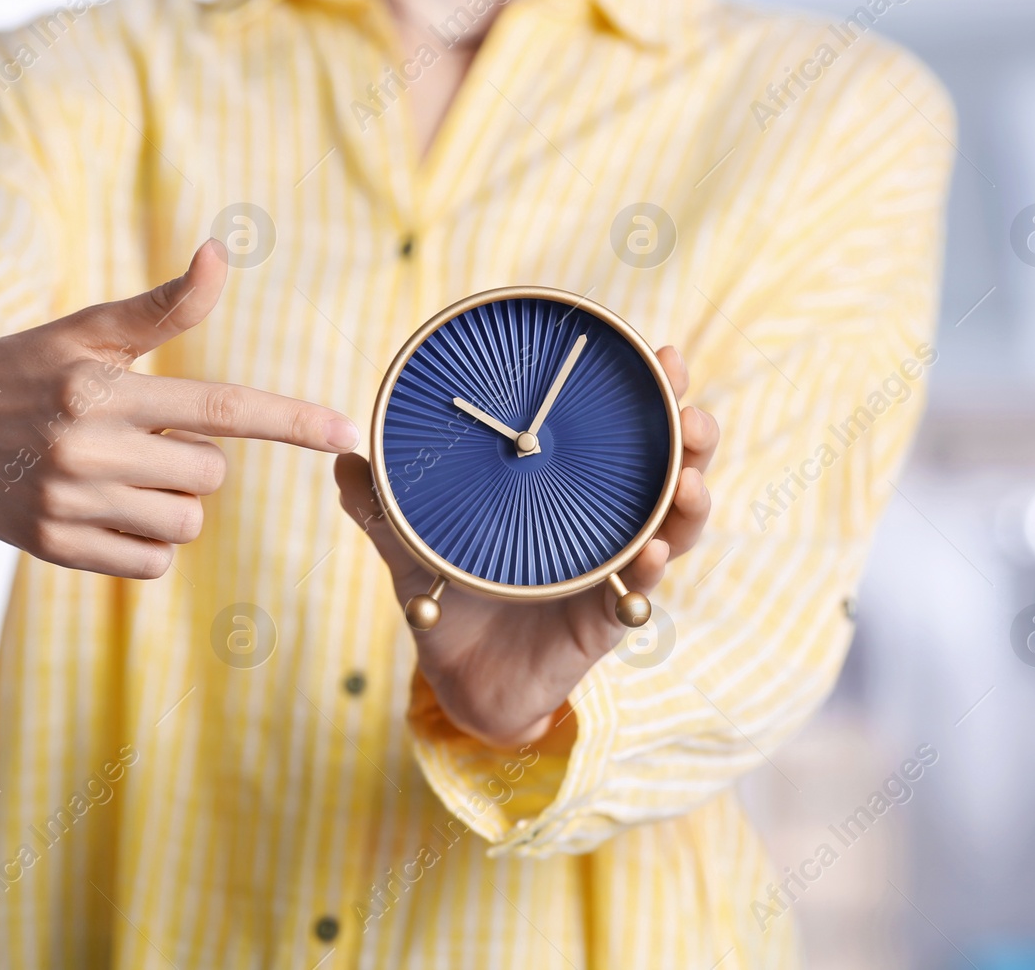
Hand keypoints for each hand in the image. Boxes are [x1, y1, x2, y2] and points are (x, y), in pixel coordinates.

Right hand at [0, 238, 358, 577]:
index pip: (219, 405)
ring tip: (118, 474)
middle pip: (209, 473)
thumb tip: (221, 252)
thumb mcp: (88, 332)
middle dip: (190, 458)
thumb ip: (164, 307)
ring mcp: (68, 503)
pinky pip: (152, 564)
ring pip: (184, 522)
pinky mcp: (55, 548)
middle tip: (136, 437)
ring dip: (169, 503)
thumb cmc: (28, 370)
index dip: (289, 419)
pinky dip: (145, 544)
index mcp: (103, 389)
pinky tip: (106, 511)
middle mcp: (86, 447)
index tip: (345, 432)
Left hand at [334, 347, 718, 747]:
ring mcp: (615, 568)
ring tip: (691, 477)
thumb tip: (343, 457)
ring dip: (692, 497)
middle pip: (672, 467)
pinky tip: (652, 550)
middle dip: (692, 433)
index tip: (662, 354)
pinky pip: (640, 590)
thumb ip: (380, 503)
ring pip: (676, 526)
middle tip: (690, 406)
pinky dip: (650, 568)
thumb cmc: (451, 596)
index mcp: (571, 489)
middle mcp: (608, 521)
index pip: (624, 429)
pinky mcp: (607, 617)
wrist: (459, 679)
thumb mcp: (412, 542)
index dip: (652, 392)